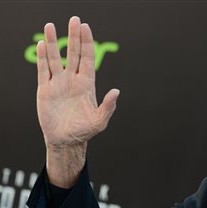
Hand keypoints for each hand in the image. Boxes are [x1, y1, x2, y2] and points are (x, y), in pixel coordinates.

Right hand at [37, 16, 118, 147]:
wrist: (66, 140)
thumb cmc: (85, 131)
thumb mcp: (100, 121)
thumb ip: (108, 106)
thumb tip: (116, 91)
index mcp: (87, 84)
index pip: (87, 59)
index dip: (86, 43)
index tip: (85, 27)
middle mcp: (73, 80)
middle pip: (73, 53)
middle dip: (73, 37)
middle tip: (74, 19)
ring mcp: (59, 83)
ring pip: (55, 58)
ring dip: (53, 42)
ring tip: (50, 25)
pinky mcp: (46, 89)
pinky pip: (43, 70)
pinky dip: (42, 58)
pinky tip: (42, 44)